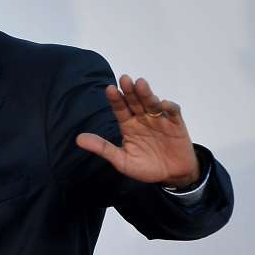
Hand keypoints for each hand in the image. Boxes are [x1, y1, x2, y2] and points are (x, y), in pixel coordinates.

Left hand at [76, 75, 201, 187]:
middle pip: (135, 102)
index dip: (116, 99)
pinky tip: (162, 104)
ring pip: (152, 103)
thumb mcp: (122, 160)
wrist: (172, 175)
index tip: (110, 89)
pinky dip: (169, 107)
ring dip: (146, 94)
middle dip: (130, 91)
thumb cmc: (145, 167)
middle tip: (124, 79)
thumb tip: (78, 139)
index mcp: (129, 125)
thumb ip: (103, 148)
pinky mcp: (176, 124)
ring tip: (140, 84)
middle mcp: (143, 119)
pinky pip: (172, 112)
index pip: (120, 109)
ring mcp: (159, 120)